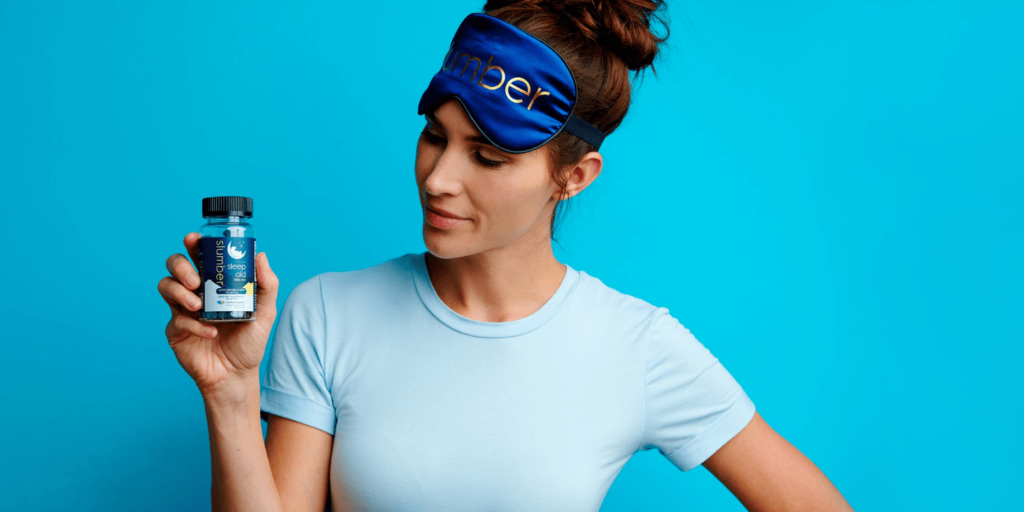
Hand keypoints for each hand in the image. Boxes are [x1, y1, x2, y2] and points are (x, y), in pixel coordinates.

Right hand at [158, 232, 279, 395]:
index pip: (199, 255)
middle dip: (181, 266)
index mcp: (215, 282)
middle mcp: (196, 292)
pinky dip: (193, 325)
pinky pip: (177, 320)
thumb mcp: (265, 312)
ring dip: (180, 292)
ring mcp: (182, 310)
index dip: (193, 244)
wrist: (237, 375)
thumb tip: (261, 255)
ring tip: (198, 304)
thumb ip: (267, 285)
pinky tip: (210, 332)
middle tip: (196, 279)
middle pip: (174, 265)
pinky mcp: (176, 330)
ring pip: (166, 286)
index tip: (193, 240)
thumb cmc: (249, 342)